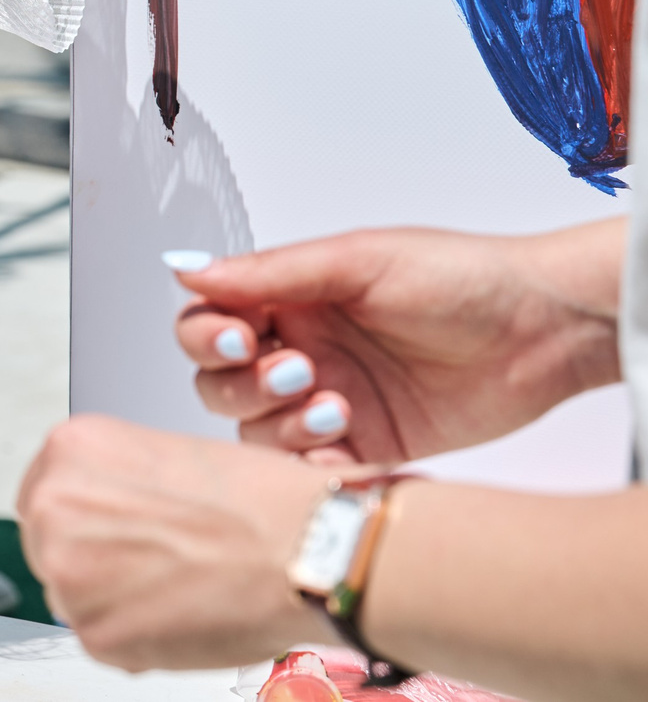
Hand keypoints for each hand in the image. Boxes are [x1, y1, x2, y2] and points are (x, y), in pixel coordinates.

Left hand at [18, 413, 334, 671]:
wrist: (305, 549)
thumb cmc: (258, 501)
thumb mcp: (163, 456)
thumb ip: (112, 484)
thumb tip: (96, 518)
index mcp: (70, 448)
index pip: (46, 495)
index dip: (86, 520)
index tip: (115, 532)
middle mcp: (52, 504)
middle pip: (50, 546)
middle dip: (94, 559)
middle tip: (155, 565)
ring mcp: (67, 571)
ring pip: (72, 596)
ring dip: (113, 600)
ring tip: (178, 586)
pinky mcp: (93, 631)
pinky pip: (100, 640)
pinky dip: (135, 639)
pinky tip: (182, 615)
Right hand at [171, 224, 622, 464]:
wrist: (543, 332)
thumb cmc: (463, 279)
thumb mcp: (358, 262)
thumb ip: (271, 273)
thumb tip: (188, 269)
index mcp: (289, 299)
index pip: (208, 321)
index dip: (206, 335)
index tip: (237, 338)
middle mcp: (300, 349)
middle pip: (219, 382)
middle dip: (242, 385)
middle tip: (296, 371)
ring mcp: (328, 402)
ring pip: (254, 431)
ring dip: (278, 425)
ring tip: (333, 406)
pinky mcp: (365, 448)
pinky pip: (307, 470)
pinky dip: (309, 464)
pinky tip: (343, 440)